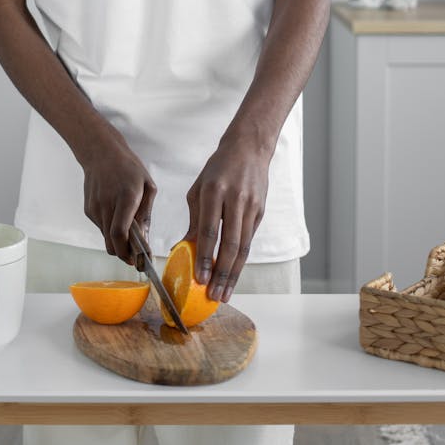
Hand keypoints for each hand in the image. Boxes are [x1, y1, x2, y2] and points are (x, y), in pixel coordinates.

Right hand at [81, 129, 155, 263]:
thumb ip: (146, 214)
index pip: (120, 233)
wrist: (100, 153)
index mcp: (125, 197)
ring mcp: (95, 208)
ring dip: (117, 241)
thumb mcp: (147, 186)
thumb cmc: (128, 168)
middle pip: (111, 242)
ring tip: (127, 231)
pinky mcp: (88, 210)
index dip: (126, 252)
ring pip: (105, 237)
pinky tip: (115, 214)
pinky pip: (101, 227)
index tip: (136, 261)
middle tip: (134, 256)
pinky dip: (109, 229)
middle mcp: (107, 205)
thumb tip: (144, 238)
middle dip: (123, 254)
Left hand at [185, 132, 269, 302]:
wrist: (249, 149)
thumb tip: (183, 249)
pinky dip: (241, 260)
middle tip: (213, 295)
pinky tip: (233, 275)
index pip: (209, 230)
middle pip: (230, 243)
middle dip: (221, 273)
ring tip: (224, 293)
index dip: (204, 256)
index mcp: (215, 191)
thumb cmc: (218, 169)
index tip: (199, 278)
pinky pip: (249, 241)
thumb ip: (194, 220)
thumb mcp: (199, 189)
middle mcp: (235, 200)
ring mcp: (251, 206)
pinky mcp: (261, 212)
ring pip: (243, 246)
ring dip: (234, 273)